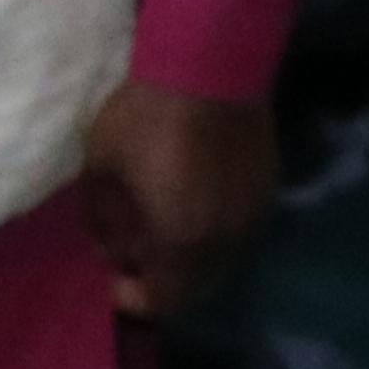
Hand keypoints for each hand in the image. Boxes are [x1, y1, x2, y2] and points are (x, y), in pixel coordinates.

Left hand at [78, 82, 272, 319]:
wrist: (208, 67)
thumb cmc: (146, 117)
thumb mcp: (101, 168)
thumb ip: (102, 221)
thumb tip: (110, 250)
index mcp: (183, 243)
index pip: (163, 302)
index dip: (132, 297)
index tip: (112, 276)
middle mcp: (226, 242)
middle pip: (195, 288)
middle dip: (161, 280)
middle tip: (133, 252)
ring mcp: (252, 217)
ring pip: (220, 261)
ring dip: (190, 258)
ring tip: (161, 227)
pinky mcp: (267, 191)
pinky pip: (236, 232)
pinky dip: (212, 232)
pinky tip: (191, 202)